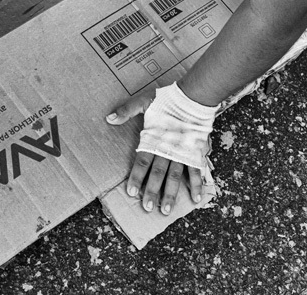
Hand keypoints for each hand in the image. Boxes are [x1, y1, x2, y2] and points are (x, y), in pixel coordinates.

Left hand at [106, 91, 203, 214]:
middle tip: (147, 207)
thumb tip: (109, 118)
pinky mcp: (195, 152)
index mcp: (154, 139)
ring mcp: (183, 152)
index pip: (142, 161)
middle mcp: (168, 149)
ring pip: (176, 176)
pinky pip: (197, 171)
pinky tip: (195, 199)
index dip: (136, 177)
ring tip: (165, 210)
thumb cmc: (168, 99)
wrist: (194, 97)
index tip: (131, 192)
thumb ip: (127, 110)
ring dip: (171, 194)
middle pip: (158, 173)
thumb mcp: (144, 101)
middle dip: (152, 191)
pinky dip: (197, 185)